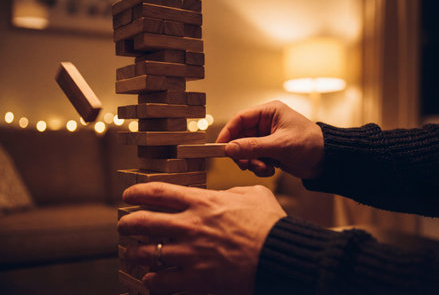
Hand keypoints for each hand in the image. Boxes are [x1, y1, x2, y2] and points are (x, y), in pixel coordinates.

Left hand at [117, 182, 286, 294]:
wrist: (279, 255)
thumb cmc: (269, 223)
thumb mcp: (253, 195)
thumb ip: (233, 192)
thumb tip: (225, 194)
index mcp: (202, 202)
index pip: (158, 192)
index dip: (137, 192)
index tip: (128, 195)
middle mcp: (190, 225)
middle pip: (143, 222)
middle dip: (127, 223)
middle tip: (124, 226)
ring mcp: (190, 253)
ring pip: (147, 252)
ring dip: (135, 252)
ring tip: (132, 253)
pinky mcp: (196, 278)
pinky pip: (161, 281)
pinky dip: (152, 280)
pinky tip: (150, 279)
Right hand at [217, 100, 324, 178]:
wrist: (327, 161)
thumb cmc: (310, 144)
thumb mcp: (280, 145)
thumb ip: (253, 147)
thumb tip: (229, 148)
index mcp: (270, 112)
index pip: (240, 119)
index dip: (228, 132)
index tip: (220, 147)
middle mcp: (266, 123)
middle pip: (240, 137)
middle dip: (242, 153)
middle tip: (245, 164)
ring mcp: (267, 138)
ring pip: (246, 150)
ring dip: (251, 162)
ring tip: (264, 167)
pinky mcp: (270, 151)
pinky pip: (254, 159)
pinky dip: (259, 167)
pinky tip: (271, 169)